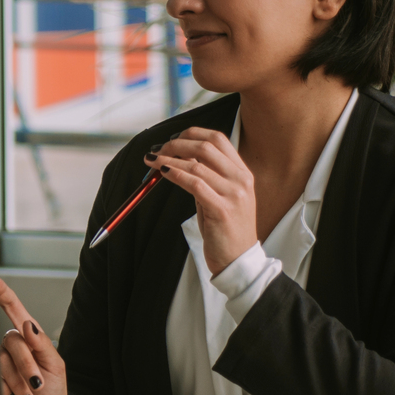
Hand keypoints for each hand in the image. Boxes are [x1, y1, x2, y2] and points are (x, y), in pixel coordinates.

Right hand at [0, 276, 69, 394]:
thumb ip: (43, 344)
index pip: (15, 311)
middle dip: (27, 365)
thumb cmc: (53, 391)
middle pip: (12, 341)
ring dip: (19, 382)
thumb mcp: (56, 366)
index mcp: (29, 338)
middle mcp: (12, 346)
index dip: (3, 295)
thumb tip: (28, 325)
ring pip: (2, 361)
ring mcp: (0, 362)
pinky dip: (9, 390)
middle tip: (37, 383)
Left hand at [149, 126, 256, 273]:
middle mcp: (241, 180)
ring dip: (169, 159)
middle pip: (206, 146)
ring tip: (152, 160)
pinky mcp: (222, 209)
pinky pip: (194, 184)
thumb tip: (181, 156)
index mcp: (242, 173)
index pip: (218, 138)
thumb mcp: (220, 196)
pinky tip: (163, 172)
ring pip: (196, 164)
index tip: (173, 138)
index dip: (192, 134)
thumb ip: (206, 176)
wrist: (239, 260)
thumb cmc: (226, 230)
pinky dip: (175, 175)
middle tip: (158, 149)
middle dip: (176, 143)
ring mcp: (233, 194)